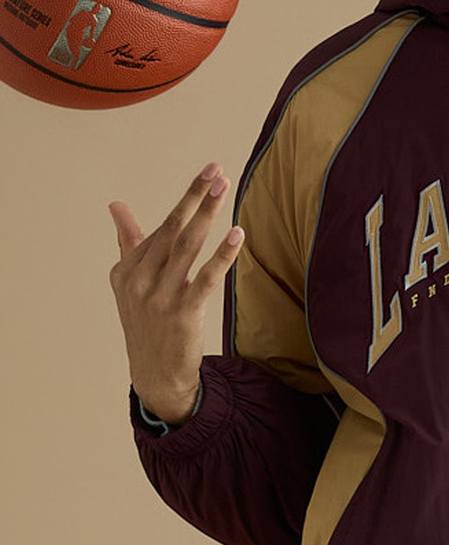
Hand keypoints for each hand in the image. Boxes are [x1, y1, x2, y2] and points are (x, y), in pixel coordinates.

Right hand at [108, 162, 244, 425]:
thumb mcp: (131, 282)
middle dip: (195, 197)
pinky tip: (237, 234)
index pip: (162, 228)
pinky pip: (205, 279)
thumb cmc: (147, 322)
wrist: (155, 374)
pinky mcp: (183, 314)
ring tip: (223, 188)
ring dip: (206, 214)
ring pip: (187, 247)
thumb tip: (115, 205)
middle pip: (172, 230)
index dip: (187, 199)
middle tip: (215, 170)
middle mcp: (139, 281)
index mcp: (126, 270)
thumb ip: (129, 241)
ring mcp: (159, 298)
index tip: (208, 174)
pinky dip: (221, 255)